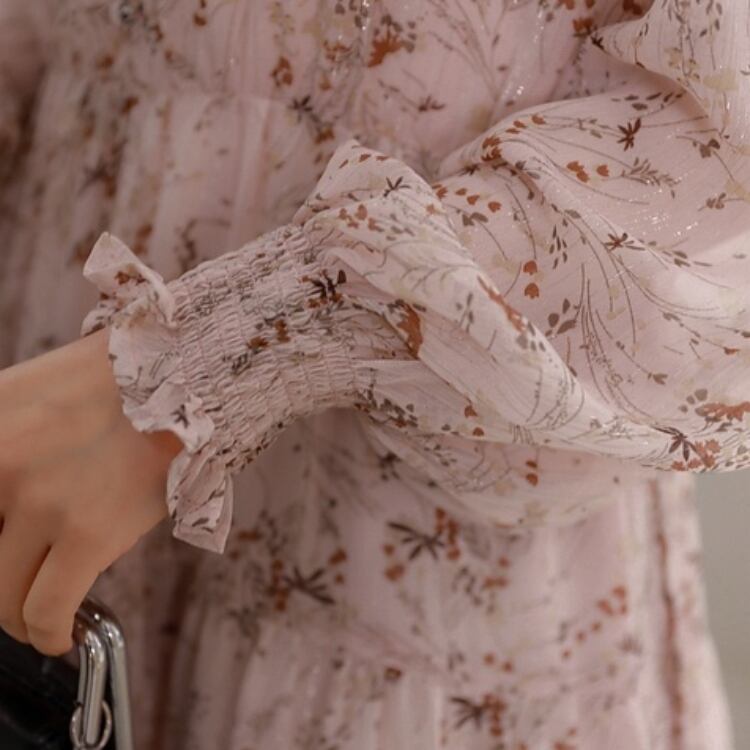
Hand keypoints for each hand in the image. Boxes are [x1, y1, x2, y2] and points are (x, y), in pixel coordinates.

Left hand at [0, 329, 182, 654]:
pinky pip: (45, 611)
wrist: (189, 376)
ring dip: (18, 617)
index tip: (4, 544)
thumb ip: (3, 443)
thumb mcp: (33, 393)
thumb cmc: (122, 382)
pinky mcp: (89, 532)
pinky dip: (47, 636)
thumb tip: (7, 506)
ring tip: (36, 619)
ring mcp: (41, 500)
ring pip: (2, 596)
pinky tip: (60, 637)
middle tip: (17, 585)